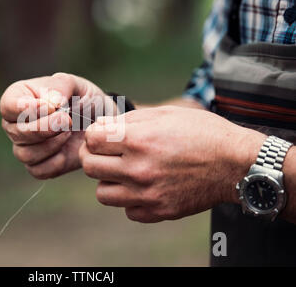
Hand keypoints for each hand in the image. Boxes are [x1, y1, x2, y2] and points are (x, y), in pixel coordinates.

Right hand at [0, 72, 106, 178]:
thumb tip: (50, 103)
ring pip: (25, 154)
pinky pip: (38, 170)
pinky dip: (56, 162)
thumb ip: (60, 86)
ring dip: (52, 144)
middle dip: (45, 128)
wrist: (98, 122)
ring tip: (69, 131)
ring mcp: (24, 146)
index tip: (52, 107)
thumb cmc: (82, 98)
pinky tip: (67, 149)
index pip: (8, 106)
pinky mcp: (37, 165)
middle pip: (17, 132)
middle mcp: (14, 124)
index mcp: (18, 98)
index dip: (27, 108)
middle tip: (67, 120)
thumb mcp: (76, 84)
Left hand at [79, 106, 265, 222]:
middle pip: (90, 166)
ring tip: (125, 172)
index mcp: (138, 140)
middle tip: (107, 153)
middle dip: (94, 156)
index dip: (95, 134)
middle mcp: (138, 169)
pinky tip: (144, 187)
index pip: (91, 139)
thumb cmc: (203, 133)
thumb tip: (101, 126)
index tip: (104, 136)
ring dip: (109, 181)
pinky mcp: (158, 212)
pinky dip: (131, 200)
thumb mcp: (165, 114)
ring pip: (102, 194)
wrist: (236, 163)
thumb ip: (129, 120)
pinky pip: (128, 211)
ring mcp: (147, 194)